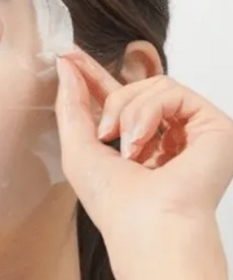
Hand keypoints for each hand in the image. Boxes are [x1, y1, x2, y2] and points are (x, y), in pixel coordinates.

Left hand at [55, 49, 232, 258]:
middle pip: (135, 85)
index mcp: (139, 141)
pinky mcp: (214, 125)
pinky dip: (148, 112)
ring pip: (152, 85)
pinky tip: (144, 142)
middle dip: (110, 100)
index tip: (70, 54)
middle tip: (105, 134)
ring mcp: (192, 129)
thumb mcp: (77, 145)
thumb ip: (71, 103)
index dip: (94, 73)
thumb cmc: (112, 199)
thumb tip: (65, 63)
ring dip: (129, 113)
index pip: (118, 96)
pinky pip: (171, 90)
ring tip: (129, 148)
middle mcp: (168, 133)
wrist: (145, 225)